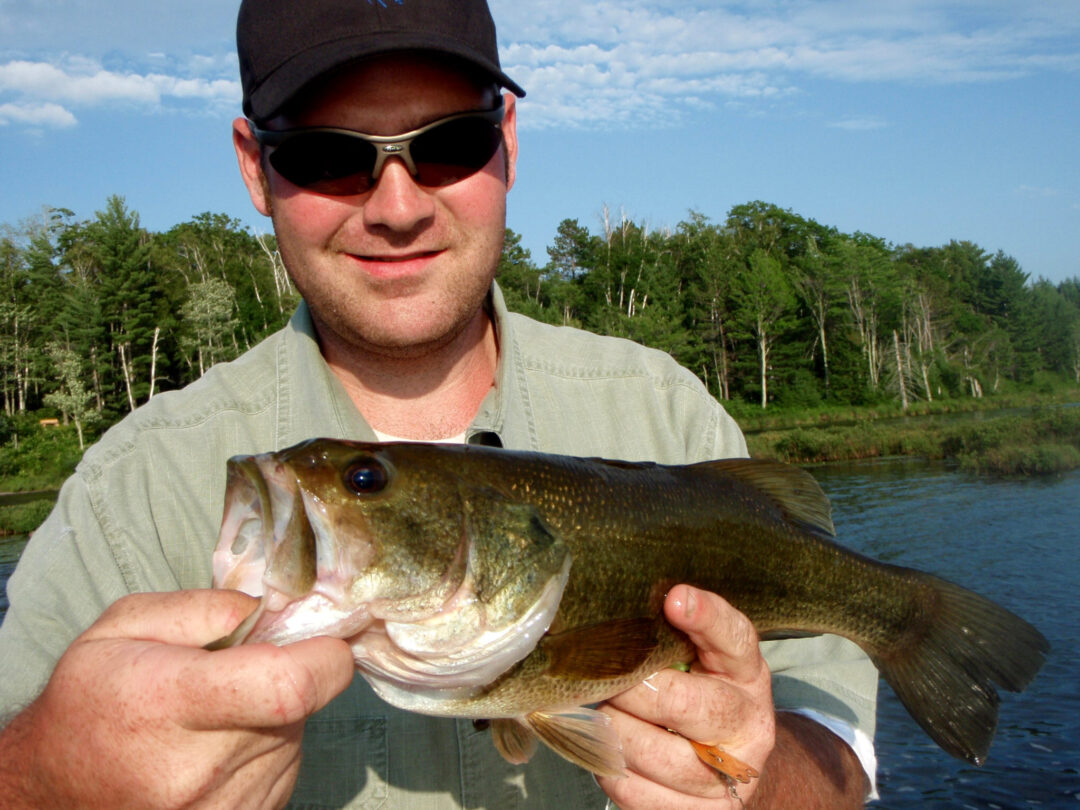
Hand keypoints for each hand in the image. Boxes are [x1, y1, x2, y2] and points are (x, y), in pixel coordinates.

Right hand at [0, 589, 353, 809]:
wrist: (57, 789)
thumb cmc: (92, 700)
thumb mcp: (125, 625)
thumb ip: (204, 605)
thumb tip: (270, 608)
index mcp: (169, 701)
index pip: (288, 686)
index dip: (325, 657)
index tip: (323, 639)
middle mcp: (198, 768)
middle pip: (296, 708)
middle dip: (292, 675)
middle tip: (246, 668)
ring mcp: (220, 808)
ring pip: (295, 738)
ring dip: (277, 715)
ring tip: (220, 711)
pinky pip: (283, 769)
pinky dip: (268, 748)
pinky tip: (221, 745)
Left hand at [596, 585, 775, 808]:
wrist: (731, 762)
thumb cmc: (701, 692)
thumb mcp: (701, 657)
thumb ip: (672, 632)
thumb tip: (623, 606)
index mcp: (747, 672)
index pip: (734, 639)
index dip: (705, 617)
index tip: (674, 598)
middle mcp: (749, 724)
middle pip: (684, 705)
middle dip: (633, 690)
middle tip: (606, 679)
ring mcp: (731, 776)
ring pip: (655, 755)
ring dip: (616, 731)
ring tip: (607, 713)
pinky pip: (639, 794)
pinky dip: (613, 771)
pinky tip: (613, 750)